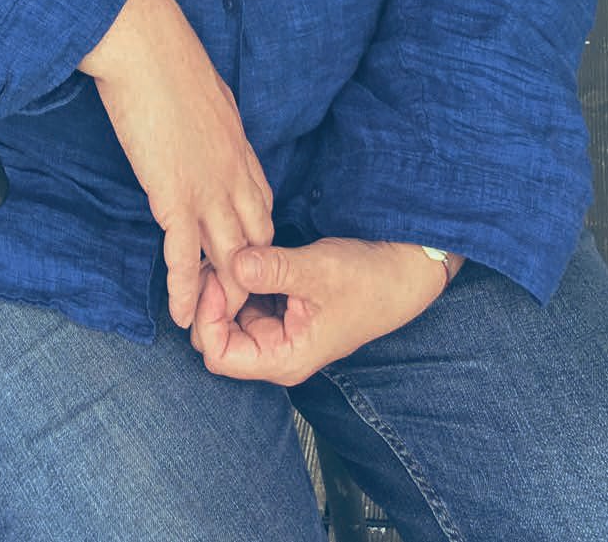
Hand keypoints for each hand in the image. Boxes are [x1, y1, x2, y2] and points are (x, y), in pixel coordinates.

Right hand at [78, 0, 273, 327]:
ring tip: (212, 327)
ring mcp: (208, 189)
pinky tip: (181, 314)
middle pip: (253, 241)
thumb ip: (212, 121)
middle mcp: (233, 175)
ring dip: (220, 295)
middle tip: (231, 306)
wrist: (146, 47)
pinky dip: (185, 289)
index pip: (261, 207)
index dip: (254, 238)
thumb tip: (204, 126)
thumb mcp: (207, 91)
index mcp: (240, 148)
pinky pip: (185, 255)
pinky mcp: (175, 197)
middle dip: (245, 277)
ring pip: (227, 257)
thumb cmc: (168, 58)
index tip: (243, 258)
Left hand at [189, 237, 460, 385]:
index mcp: (283, 357)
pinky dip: (237, 278)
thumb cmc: (368, 280)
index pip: (219, 355)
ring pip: (227, 315)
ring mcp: (277, 330)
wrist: (401, 273)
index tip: (215, 276)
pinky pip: (245, 298)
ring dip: (222, 286)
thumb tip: (234, 262)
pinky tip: (241, 252)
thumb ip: (274, 269)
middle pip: (216, 337)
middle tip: (212, 258)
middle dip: (208, 300)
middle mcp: (275, 350)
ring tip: (224, 250)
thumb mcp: (319, 271)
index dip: (207, 316)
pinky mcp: (280, 308)